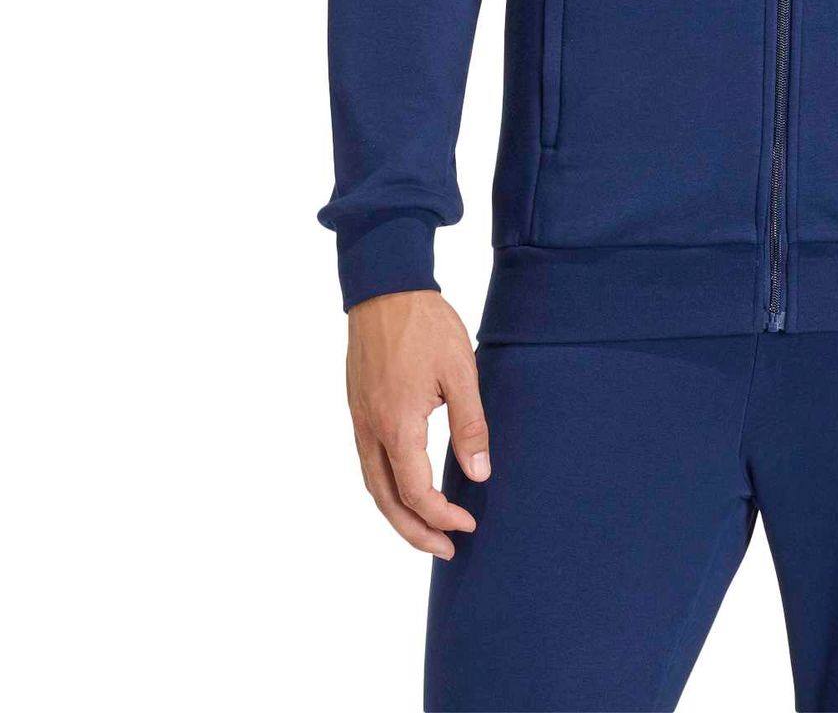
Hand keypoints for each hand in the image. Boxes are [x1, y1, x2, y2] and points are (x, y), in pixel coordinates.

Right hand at [346, 290, 490, 557]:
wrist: (385, 287)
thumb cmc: (425, 325)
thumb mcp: (460, 372)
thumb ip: (470, 425)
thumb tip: (479, 472)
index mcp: (398, 425)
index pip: (417, 492)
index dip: (443, 515)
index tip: (469, 522)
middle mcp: (371, 430)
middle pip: (387, 502)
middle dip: (415, 533)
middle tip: (445, 550)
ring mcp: (359, 419)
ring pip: (373, 484)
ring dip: (398, 514)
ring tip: (426, 530)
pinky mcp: (358, 407)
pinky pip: (368, 462)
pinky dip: (386, 487)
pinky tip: (405, 486)